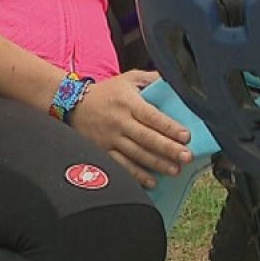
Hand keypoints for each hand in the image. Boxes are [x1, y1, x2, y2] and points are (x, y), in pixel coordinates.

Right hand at [68, 70, 191, 187]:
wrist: (73, 104)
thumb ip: (152, 79)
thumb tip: (176, 78)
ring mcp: (110, 139)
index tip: (186, 136)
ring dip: (156, 164)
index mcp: (128, 103)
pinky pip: (121, 165)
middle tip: (186, 157)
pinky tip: (151, 181)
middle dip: (168, 149)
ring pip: (136, 154)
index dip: (169, 127)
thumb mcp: (129, 78)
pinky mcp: (102, 152)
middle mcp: (119, 122)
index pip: (152, 116)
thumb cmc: (108, 92)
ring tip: (175, 170)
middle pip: (146, 138)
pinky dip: (136, 175)